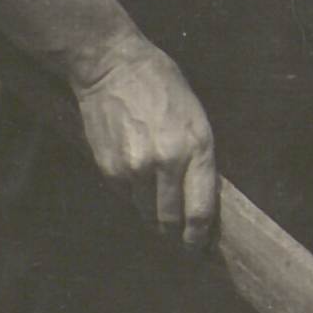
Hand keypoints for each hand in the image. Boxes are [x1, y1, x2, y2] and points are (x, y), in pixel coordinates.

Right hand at [61, 34, 223, 242]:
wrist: (111, 67)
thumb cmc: (160, 84)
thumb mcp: (195, 115)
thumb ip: (199, 155)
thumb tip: (198, 193)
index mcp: (197, 147)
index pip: (201, 210)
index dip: (199, 235)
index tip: (198, 246)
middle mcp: (168, 163)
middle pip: (172, 219)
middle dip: (176, 232)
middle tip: (179, 238)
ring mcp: (136, 169)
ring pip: (147, 211)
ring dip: (153, 214)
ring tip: (156, 206)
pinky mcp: (111, 169)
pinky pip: (125, 197)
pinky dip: (132, 195)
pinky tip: (135, 179)